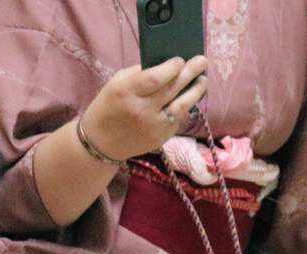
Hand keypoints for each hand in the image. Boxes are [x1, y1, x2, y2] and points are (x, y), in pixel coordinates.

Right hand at [79, 56, 209, 160]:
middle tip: (202, 62)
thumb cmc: (109, 107)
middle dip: (189, 74)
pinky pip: (178, 118)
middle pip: (171, 89)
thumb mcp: (116, 84)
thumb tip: (165, 65)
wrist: (102, 142)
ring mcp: (154, 126)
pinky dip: (186, 106)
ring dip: (195, 92)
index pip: (154, 78)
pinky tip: (191, 97)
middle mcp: (142, 110)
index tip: (181, 59)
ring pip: (181, 106)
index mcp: (126, 92)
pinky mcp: (162, 137)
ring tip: (204, 80)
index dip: (171, 68)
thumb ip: (139, 74)